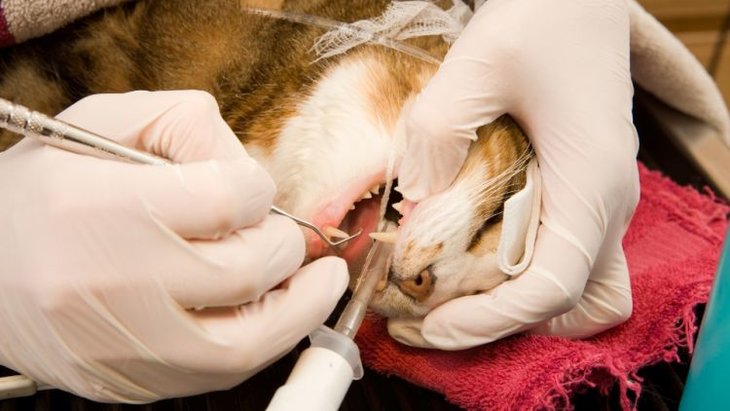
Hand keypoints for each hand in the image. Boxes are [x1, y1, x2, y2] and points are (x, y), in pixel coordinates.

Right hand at [0, 90, 347, 400]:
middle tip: (286, 237)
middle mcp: (108, 284)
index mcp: (99, 207)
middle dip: (283, 248)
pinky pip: (217, 374)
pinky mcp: (127, 381)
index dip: (257, 192)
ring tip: (322, 282)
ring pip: (244, 341)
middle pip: (243, 271)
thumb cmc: (46, 191)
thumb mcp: (104, 126)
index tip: (251, 192)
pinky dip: (262, 342)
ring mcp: (119, 346)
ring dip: (301, 309)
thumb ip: (185, 127)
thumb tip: (251, 172)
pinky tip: (277, 313)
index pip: (224, 201)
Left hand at [392, 0, 638, 348]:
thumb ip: (440, 131)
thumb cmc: (542, 18)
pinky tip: (481, 256)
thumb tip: (414, 201)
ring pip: (583, 291)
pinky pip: (571, 259)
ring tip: (460, 296)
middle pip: (573, 305)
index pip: (553, 286)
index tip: (434, 324)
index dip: (492, 319)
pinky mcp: (587, 189)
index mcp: (591, 181)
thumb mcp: (479, 62)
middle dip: (505, 323)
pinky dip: (530, 277)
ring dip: (523, 306)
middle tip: (440, 317)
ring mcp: (603, 198)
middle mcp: (608, 202)